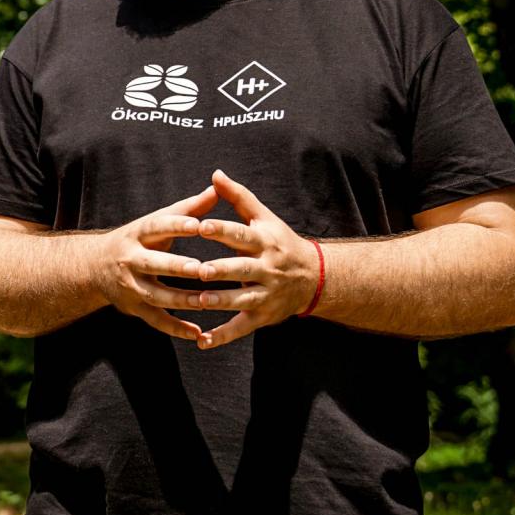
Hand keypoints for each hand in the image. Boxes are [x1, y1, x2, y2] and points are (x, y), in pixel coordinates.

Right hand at [83, 182, 232, 340]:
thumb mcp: (156, 221)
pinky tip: (198, 333)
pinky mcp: (134, 308)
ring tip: (205, 301)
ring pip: (157, 295)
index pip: (156, 227)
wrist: (94, 266)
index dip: (176, 226)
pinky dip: (176, 328)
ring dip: (181, 300)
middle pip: (154, 264)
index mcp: (137, 234)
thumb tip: (217, 188)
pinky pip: (156, 321)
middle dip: (176, 267)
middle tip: (202, 269)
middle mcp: (130, 260)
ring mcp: (131, 286)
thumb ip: (188, 208)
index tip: (198, 225)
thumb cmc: (137, 239)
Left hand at [186, 168, 319, 348]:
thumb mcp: (263, 217)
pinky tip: (202, 341)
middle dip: (222, 271)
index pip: (241, 234)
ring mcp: (266, 294)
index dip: (221, 230)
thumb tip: (215, 174)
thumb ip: (238, 197)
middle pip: (242, 269)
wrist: (315, 277)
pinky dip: (222, 336)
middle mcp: (266, 268)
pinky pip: (241, 328)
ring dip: (221, 302)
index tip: (200, 226)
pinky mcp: (263, 316)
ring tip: (200, 302)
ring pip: (242, 299)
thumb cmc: (280, 241)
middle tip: (200, 271)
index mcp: (264, 242)